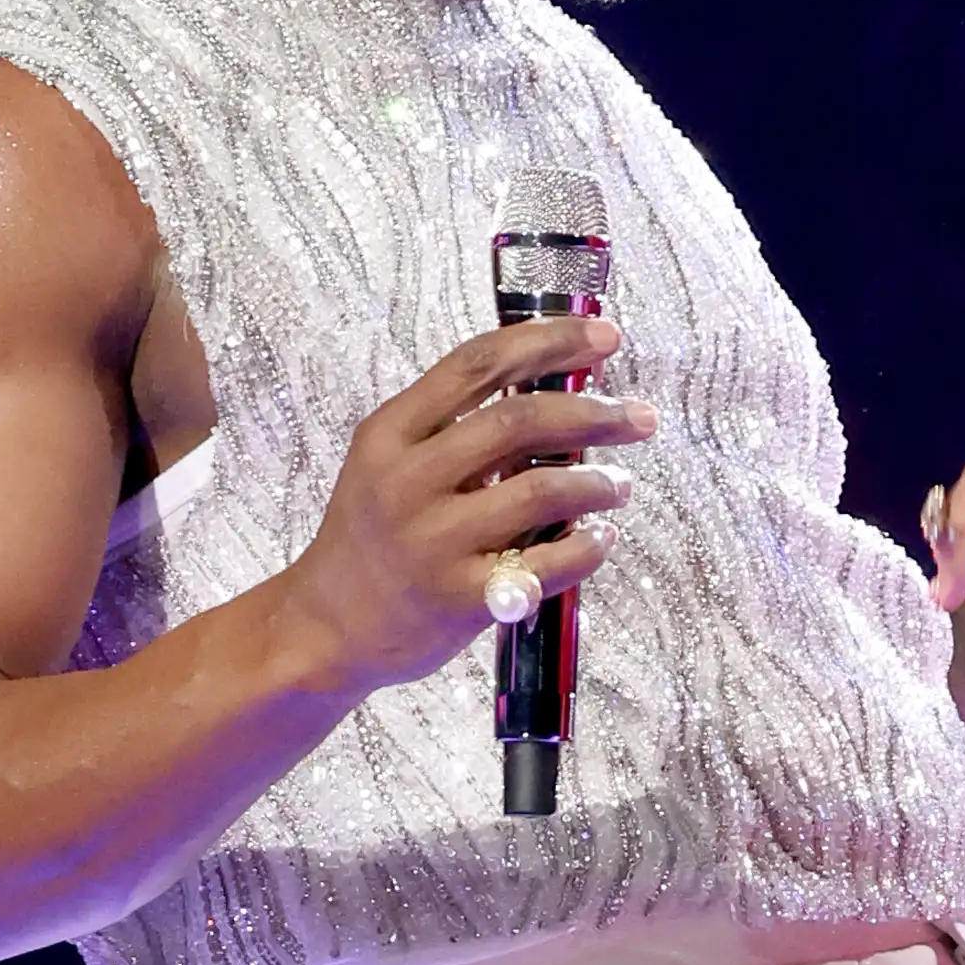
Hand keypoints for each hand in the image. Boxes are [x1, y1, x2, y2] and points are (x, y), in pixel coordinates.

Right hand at [277, 313, 656, 696]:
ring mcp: (433, 542)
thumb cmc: (372, 540)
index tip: (604, 335)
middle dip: (595, 413)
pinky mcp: (460, 599)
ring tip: (618, 485)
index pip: (479, 364)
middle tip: (639, 418)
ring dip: (597, 483)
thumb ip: (454, 428)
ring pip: (541, 491)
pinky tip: (601, 538)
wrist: (325, 628)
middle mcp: (407, 481)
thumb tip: (553, 388)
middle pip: (519, 422)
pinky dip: (588, 546)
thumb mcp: (388, 465)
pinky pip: (547, 563)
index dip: (550, 342)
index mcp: (390, 434)